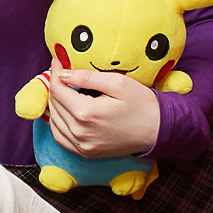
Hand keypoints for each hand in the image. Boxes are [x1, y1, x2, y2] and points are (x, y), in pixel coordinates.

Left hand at [44, 67, 163, 158]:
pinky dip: (57, 123)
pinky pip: (60, 137)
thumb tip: (63, 74)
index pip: (58, 89)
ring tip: (63, 89)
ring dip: (54, 103)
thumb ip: (87, 77)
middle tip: (61, 72)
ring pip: (54, 121)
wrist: (157, 131)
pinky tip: (63, 112)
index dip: (55, 71)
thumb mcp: (117, 83)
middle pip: (54, 104)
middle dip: (55, 85)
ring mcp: (82, 145)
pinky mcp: (85, 153)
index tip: (57, 60)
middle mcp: (80, 132)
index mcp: (86, 113)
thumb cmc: (141, 104)